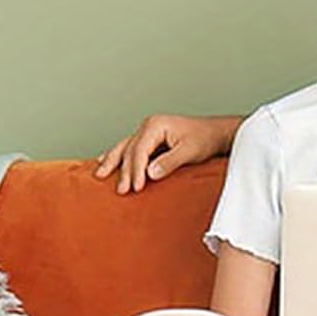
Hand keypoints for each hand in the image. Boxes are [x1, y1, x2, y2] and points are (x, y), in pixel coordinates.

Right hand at [94, 114, 224, 193]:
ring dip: (112, 161)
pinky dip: (117, 156)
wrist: (216, 133)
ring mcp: (148, 131)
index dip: (136, 170)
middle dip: (124, 171)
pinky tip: (104, 161)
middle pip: (129, 150)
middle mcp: (149, 126)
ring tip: (100, 175)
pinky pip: (129, 148)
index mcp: (156, 125)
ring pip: (124, 147)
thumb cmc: (205, 139)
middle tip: (122, 191)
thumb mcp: (190, 151)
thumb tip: (150, 173)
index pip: (139, 150)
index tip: (137, 188)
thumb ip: (170, 162)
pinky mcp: (151, 139)